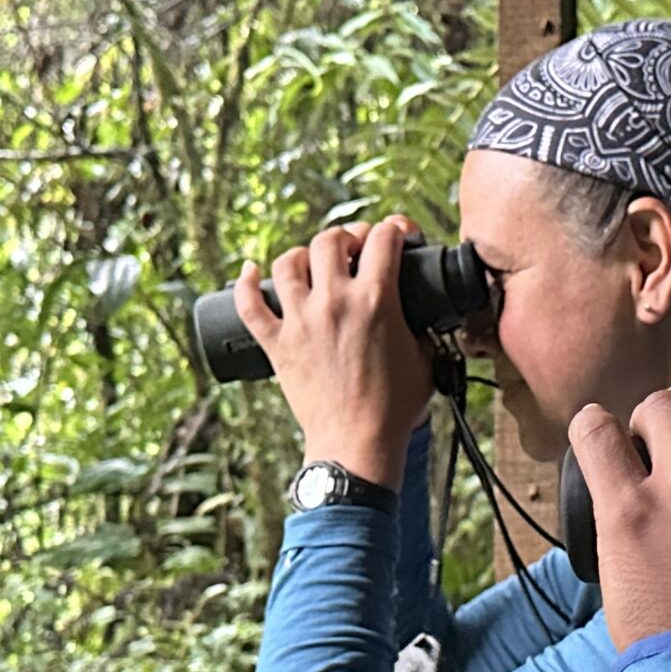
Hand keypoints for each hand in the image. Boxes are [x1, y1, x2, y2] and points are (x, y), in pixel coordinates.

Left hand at [233, 218, 435, 485]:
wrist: (357, 443)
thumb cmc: (395, 408)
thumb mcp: (424, 358)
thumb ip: (422, 328)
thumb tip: (422, 316)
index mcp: (375, 300)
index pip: (383, 239)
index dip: (393, 228)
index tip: (396, 235)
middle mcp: (334, 302)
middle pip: (330, 240)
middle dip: (347, 236)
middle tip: (355, 247)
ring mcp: (300, 321)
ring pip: (288, 262)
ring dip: (303, 254)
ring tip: (314, 262)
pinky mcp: (276, 345)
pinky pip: (249, 305)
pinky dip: (246, 284)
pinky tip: (250, 271)